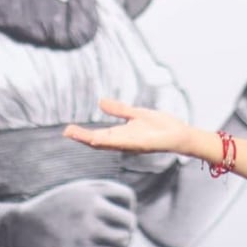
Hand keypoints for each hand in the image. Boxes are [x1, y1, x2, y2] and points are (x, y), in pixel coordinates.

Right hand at [0, 178, 136, 246]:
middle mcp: (91, 207)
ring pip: (123, 238)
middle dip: (128, 227)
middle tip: (121, 230)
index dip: (130, 206)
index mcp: (91, 189)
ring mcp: (86, 228)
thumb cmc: (53, 206)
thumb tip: (127, 202)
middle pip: (129, 220)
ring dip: (121, 241)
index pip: (127, 196)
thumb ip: (100, 191)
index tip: (124, 212)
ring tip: (113, 240)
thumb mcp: (75, 189)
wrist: (24, 226)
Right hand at [63, 98, 192, 154]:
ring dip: (90, 139)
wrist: (180, 134)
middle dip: (82, 138)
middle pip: (98, 141)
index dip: (82, 134)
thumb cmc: (161, 126)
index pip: (97, 135)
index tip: (68, 130)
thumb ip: (119, 109)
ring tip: (75, 135)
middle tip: (66, 132)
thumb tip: (100, 102)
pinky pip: (122, 143)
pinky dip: (109, 141)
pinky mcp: (140, 143)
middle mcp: (123, 142)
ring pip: (107, 143)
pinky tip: (97, 138)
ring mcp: (131, 144)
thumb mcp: (136, 113)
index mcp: (121, 135)